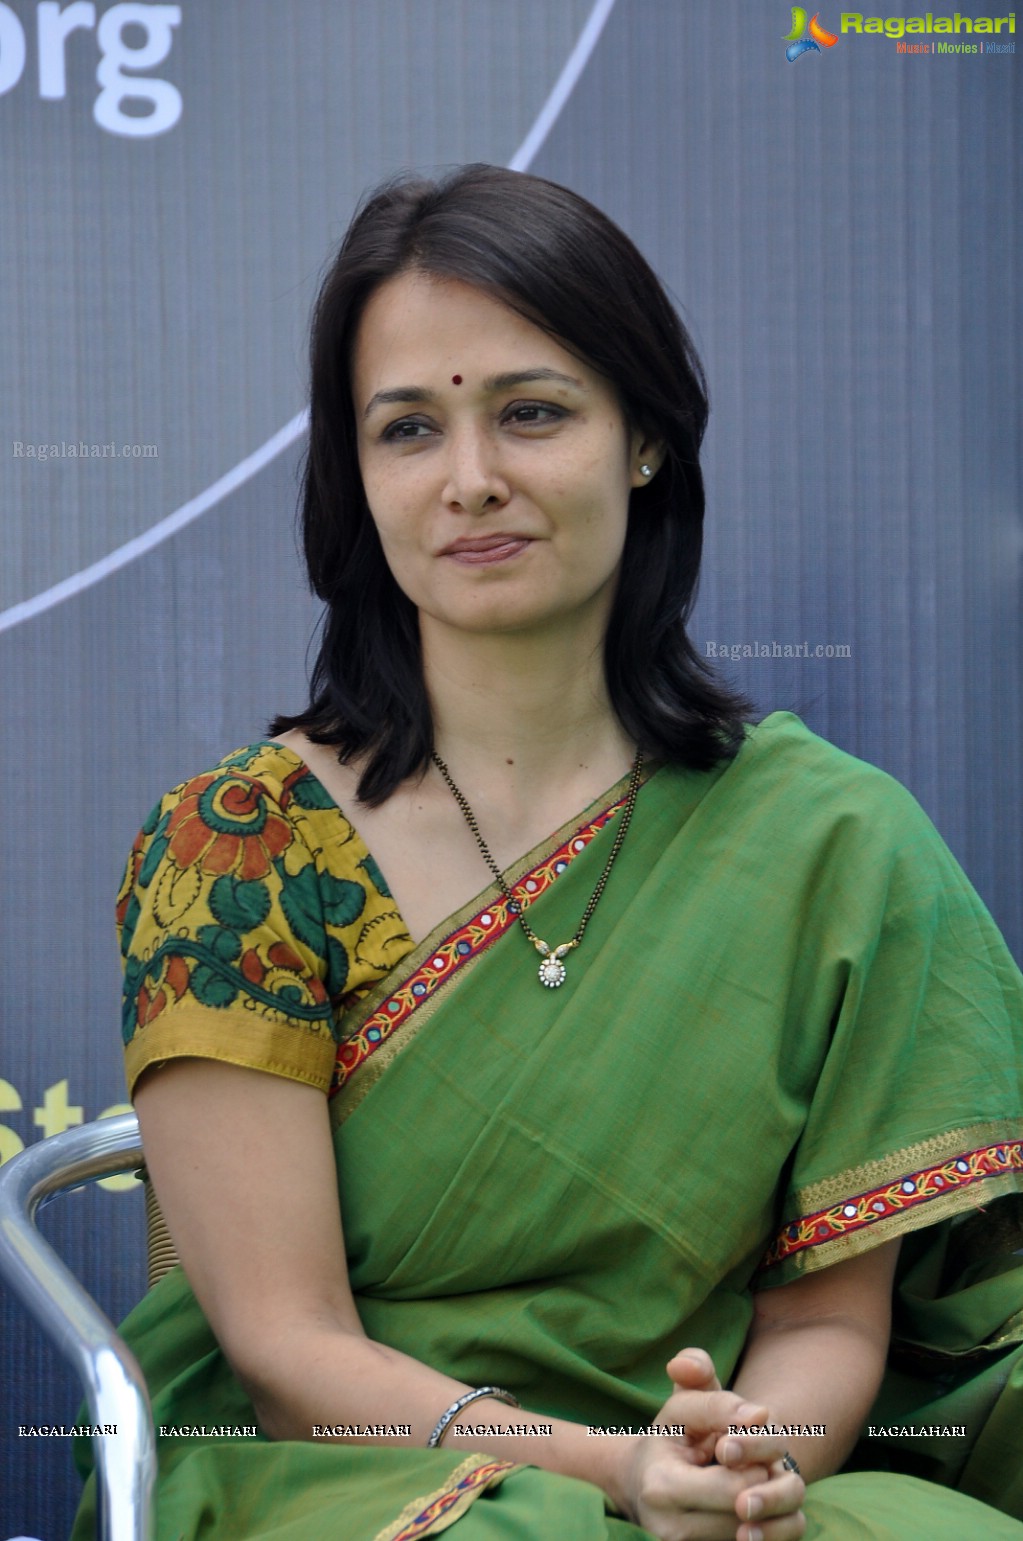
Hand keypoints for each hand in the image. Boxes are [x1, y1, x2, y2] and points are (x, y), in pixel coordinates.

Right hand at [608, 1349, 805, 1540]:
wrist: (639, 1483)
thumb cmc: (667, 1440)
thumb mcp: (682, 1410)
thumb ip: (716, 1403)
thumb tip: (760, 1416)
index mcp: (662, 1487)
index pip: (734, 1488)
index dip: (755, 1465)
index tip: (750, 1452)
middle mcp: (670, 1531)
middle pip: (746, 1519)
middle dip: (763, 1489)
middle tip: (757, 1470)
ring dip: (764, 1512)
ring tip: (750, 1488)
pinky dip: (759, 1531)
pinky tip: (747, 1511)